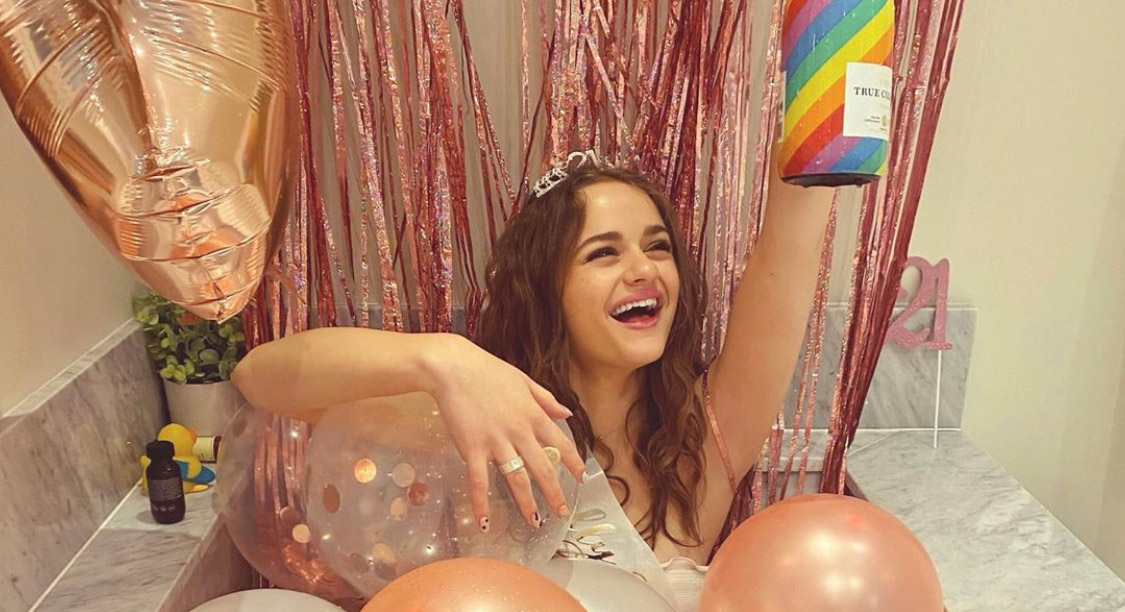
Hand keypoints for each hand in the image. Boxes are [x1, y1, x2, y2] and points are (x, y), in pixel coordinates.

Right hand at [425, 335, 585, 530]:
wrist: (453, 367)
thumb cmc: (486, 370)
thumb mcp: (523, 380)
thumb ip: (546, 399)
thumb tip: (565, 414)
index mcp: (533, 414)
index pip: (561, 443)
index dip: (574, 463)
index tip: (582, 478)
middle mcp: (520, 431)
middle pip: (543, 468)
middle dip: (555, 493)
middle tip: (561, 512)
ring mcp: (496, 441)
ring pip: (517, 479)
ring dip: (527, 503)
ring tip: (535, 522)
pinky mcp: (472, 448)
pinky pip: (479, 481)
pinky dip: (481, 503)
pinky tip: (484, 521)